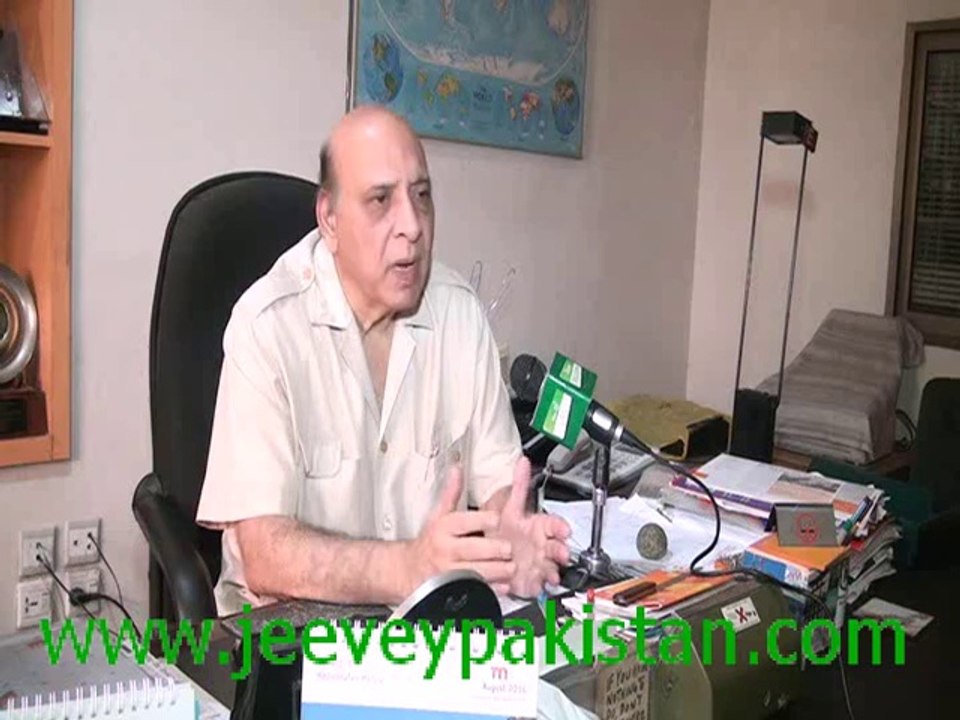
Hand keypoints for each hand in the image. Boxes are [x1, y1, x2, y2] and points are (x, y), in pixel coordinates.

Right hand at [403, 465, 515, 596]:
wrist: (408, 570)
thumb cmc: (429, 541)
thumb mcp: (438, 515)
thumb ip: (451, 493)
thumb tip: (457, 468)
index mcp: (442, 528)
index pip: (462, 521)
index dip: (481, 520)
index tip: (496, 519)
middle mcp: (444, 550)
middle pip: (471, 549)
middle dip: (492, 549)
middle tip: (508, 548)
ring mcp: (447, 572)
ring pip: (474, 572)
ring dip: (495, 571)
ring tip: (511, 567)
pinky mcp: (451, 590)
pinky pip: (472, 591)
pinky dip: (490, 590)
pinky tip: (502, 586)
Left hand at [492, 456, 571, 597]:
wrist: (496, 554)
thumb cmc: (507, 530)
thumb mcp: (509, 507)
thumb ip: (519, 485)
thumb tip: (523, 461)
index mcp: (540, 526)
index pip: (555, 525)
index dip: (560, 527)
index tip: (564, 529)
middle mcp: (543, 545)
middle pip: (558, 548)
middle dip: (562, 551)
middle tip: (562, 553)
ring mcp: (540, 563)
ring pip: (552, 567)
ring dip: (553, 570)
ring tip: (551, 573)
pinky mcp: (534, 580)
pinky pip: (540, 583)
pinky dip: (539, 584)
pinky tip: (537, 584)